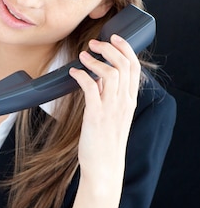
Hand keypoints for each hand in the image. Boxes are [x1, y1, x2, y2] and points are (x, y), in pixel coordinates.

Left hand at [66, 35, 139, 207]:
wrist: (104, 168)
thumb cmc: (104, 144)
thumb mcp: (111, 117)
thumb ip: (107, 97)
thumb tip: (96, 79)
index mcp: (129, 101)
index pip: (134, 67)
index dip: (125, 49)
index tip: (113, 38)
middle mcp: (123, 103)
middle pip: (124, 65)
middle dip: (109, 48)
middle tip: (94, 44)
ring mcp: (111, 110)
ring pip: (110, 73)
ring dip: (95, 60)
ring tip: (83, 56)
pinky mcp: (96, 117)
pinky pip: (91, 88)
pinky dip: (82, 75)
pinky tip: (73, 73)